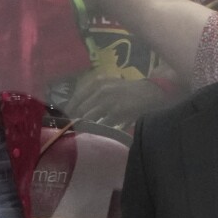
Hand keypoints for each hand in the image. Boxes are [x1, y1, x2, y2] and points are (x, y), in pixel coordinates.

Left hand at [64, 75, 179, 129]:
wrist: (152, 93)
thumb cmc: (131, 91)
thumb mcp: (111, 86)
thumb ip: (97, 95)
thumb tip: (81, 110)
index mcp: (97, 82)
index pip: (77, 97)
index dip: (70, 109)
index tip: (65, 119)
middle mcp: (100, 89)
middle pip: (80, 108)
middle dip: (74, 120)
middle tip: (70, 130)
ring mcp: (108, 101)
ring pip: (88, 117)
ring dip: (83, 127)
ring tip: (80, 134)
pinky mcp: (116, 112)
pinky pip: (102, 124)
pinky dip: (98, 130)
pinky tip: (96, 135)